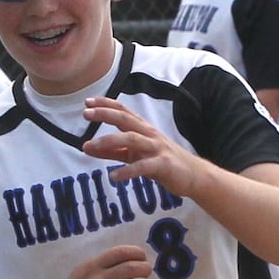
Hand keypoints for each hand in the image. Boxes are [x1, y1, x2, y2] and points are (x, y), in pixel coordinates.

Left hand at [82, 96, 205, 197]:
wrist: (194, 176)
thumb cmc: (160, 161)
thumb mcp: (134, 155)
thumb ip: (110, 151)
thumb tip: (85, 147)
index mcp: (142, 129)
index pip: (123, 111)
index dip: (106, 104)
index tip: (87, 102)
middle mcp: (149, 134)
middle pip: (125, 119)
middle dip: (105, 114)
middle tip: (86, 113)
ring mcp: (157, 148)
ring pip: (132, 139)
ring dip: (109, 140)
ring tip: (89, 145)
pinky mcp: (163, 165)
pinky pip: (143, 166)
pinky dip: (127, 171)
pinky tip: (113, 177)